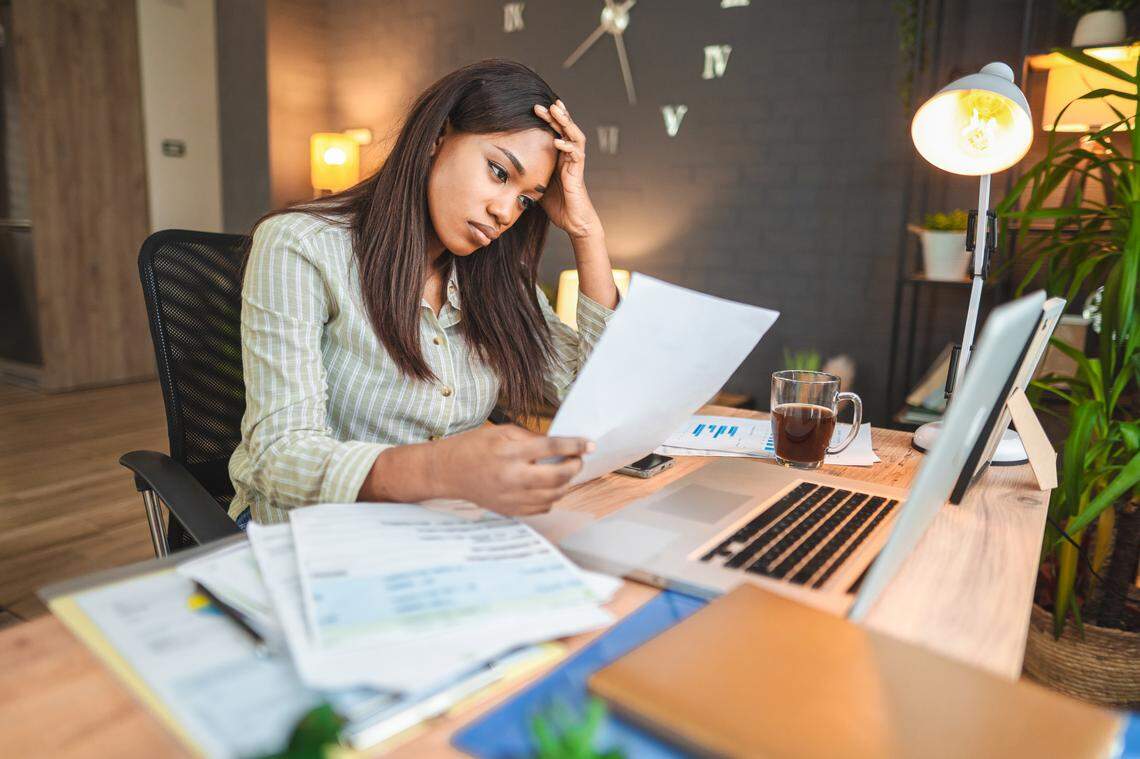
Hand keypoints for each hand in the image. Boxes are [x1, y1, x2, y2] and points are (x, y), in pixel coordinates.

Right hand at [432, 424, 593, 515]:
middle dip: (575, 466)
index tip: (589, 444)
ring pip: (554, 495)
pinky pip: (542, 507)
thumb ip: (530, 437)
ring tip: (565, 472)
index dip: (574, 445)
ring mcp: (512, 497)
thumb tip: (558, 443)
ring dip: (566, 483)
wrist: (448, 472)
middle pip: (558, 476)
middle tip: (577, 459)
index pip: (552, 448)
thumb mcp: (501, 432)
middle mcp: (513, 477)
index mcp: (510, 453)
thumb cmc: (472, 448)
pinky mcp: (511, 510)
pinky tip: (549, 487)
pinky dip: (552, 497)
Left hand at [534, 100, 601, 239]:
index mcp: (560, 157)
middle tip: (541, 104)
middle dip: (555, 115)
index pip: (555, 132)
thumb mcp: (538, 185)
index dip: (548, 119)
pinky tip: (558, 141)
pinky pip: (576, 156)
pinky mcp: (578, 174)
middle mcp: (570, 157)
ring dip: (565, 123)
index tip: (535, 108)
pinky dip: (568, 147)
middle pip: (565, 129)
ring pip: (574, 136)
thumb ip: (530, 173)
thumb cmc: (559, 205)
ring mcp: (575, 164)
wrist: (574, 222)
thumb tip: (508, 169)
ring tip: (556, 111)